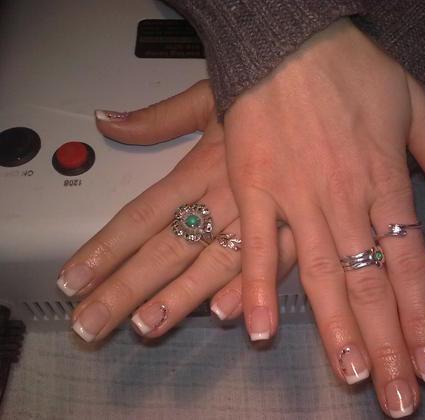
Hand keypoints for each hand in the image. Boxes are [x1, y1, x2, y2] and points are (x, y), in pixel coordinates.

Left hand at [58, 81, 296, 341]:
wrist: (323, 82)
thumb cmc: (265, 92)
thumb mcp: (206, 97)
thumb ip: (155, 118)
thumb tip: (104, 120)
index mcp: (201, 166)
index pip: (141, 215)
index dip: (105, 249)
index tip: (74, 279)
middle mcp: (224, 195)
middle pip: (167, 248)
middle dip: (126, 289)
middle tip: (89, 324)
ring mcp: (261, 212)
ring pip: (214, 261)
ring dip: (180, 297)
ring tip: (145, 326)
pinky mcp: (298, 221)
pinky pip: (273, 259)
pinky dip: (250, 286)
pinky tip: (227, 312)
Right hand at [222, 19, 424, 416]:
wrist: (288, 39)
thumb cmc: (352, 69)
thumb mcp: (416, 103)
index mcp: (386, 180)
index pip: (411, 263)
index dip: (422, 317)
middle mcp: (345, 199)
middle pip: (370, 283)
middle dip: (386, 344)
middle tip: (394, 399)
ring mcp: (296, 196)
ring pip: (320, 274)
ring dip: (335, 330)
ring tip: (350, 377)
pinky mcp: (254, 188)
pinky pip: (255, 244)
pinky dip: (257, 286)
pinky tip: (260, 331)